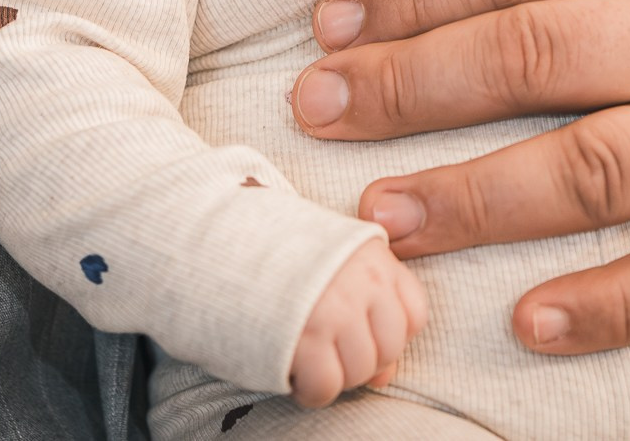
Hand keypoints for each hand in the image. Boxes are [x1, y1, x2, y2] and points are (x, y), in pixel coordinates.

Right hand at [288, 238, 428, 407]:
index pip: (414, 313)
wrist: (215, 239)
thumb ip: (367, 305)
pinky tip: (294, 371)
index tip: (360, 330)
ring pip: (360, 371)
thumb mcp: (329, 259)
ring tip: (308, 356)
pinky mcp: (303, 338)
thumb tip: (387, 375)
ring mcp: (333, 308)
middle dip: (362, 358)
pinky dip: (311, 389)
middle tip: (328, 348)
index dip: (389, 332)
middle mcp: (359, 279)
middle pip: (389, 348)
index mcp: (371, 252)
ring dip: (334, 374)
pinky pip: (326, 386)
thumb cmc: (274, 252)